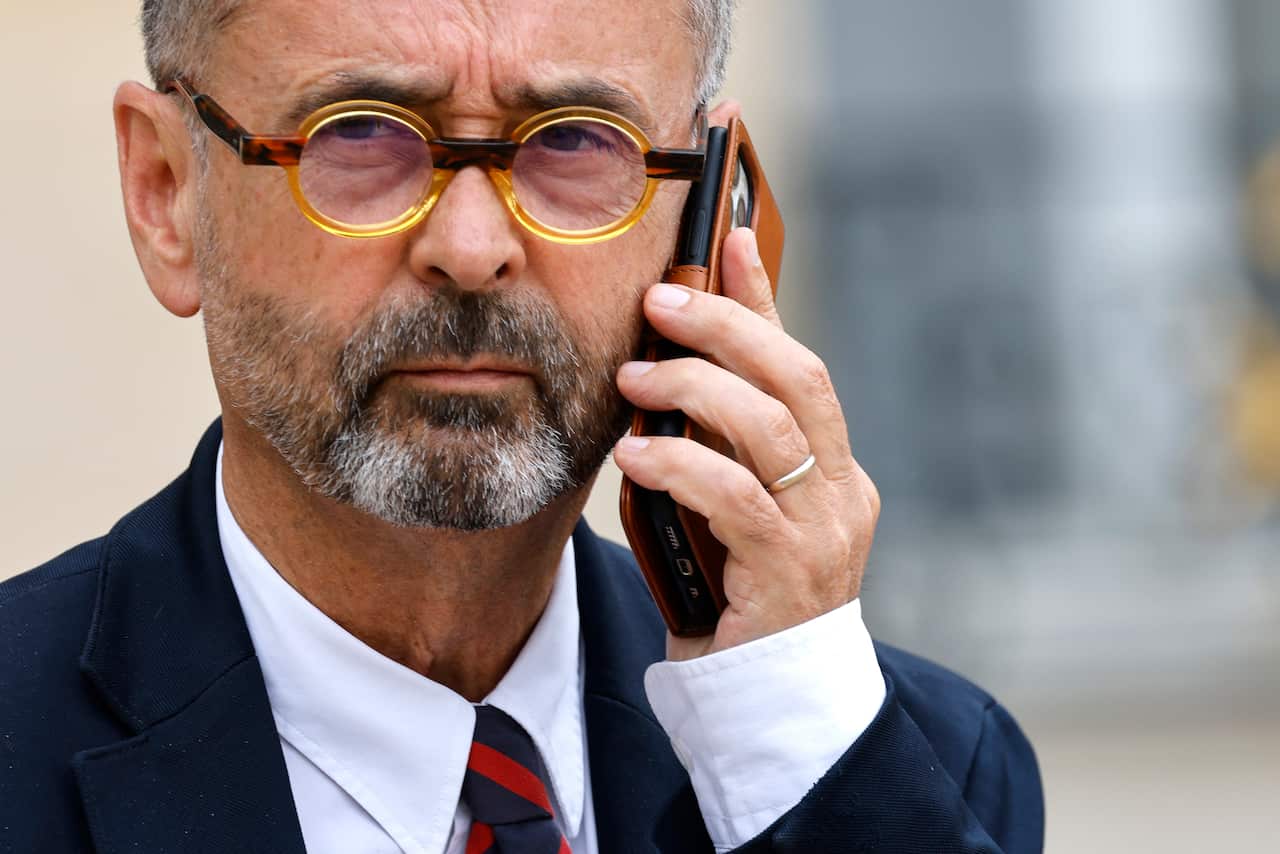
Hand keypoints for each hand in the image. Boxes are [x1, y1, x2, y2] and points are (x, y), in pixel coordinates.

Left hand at [613, 227, 880, 660]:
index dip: (764, 297)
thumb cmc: (738, 593)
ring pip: (772, 427)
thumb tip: (667, 370)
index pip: (799, 361)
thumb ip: (715, 442)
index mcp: (833, 465)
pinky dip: (682, 464)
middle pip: (798, 376)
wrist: (768, 697)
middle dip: (728, 326)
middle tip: (658, 304)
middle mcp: (843, 489)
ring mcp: (825, 531)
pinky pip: (736, 497)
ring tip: (634, 379)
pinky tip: (636, 454)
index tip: (727, 238)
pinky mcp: (791, 572)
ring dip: (696, 389)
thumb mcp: (729, 501)